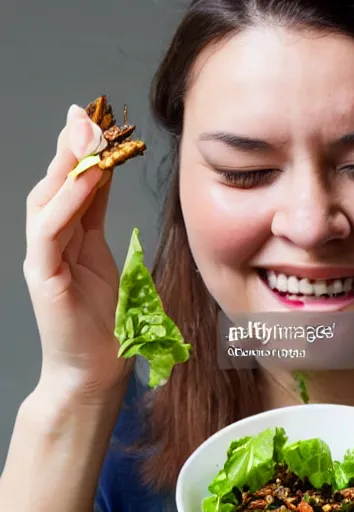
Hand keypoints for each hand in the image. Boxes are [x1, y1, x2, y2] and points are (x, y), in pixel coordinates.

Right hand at [23, 105, 132, 402]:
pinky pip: (49, 232)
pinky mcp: (43, 277)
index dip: (85, 152)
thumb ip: (101, 219)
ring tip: (85, 135)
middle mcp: (55, 242)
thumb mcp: (109, 257)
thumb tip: (107, 182)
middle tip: (86, 114)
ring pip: (47, 201)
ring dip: (66, 166)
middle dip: (71, 148)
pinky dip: (65, 204)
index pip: (77, 185)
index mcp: (73, 237)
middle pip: (57, 185)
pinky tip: (83, 180)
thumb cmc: (107, 320)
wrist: (95, 367)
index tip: (95, 119)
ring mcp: (44, 258)